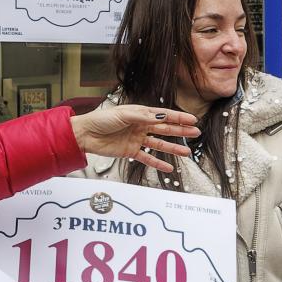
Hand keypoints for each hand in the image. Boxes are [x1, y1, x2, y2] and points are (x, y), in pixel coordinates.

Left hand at [70, 105, 200, 172]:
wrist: (85, 134)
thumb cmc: (101, 120)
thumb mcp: (123, 114)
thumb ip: (143, 116)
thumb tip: (161, 117)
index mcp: (140, 114)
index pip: (163, 115)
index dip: (178, 117)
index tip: (192, 119)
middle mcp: (141, 126)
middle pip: (165, 129)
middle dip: (181, 131)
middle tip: (195, 133)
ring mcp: (137, 139)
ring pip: (159, 145)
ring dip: (173, 148)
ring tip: (187, 152)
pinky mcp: (130, 151)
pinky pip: (147, 158)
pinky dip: (157, 164)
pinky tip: (168, 167)